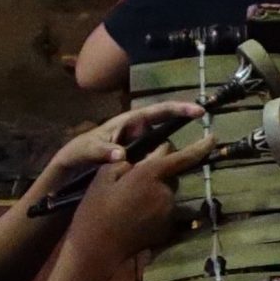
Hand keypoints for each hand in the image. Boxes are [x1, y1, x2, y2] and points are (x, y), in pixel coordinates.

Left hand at [40, 101, 203, 184]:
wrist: (72, 167)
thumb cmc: (79, 153)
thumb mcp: (88, 151)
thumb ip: (103, 151)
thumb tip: (122, 155)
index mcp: (128, 121)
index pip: (158, 111)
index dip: (179, 109)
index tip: (198, 110)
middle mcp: (137, 129)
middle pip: (167, 123)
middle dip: (185, 123)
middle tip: (207, 134)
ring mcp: (138, 143)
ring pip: (163, 142)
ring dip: (177, 147)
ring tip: (196, 153)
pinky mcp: (138, 157)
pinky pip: (157, 156)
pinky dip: (167, 160)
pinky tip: (176, 171)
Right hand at [67, 139, 209, 256]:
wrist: (98, 248)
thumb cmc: (96, 209)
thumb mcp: (105, 176)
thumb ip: (127, 163)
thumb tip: (139, 161)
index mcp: (150, 174)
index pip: (183, 157)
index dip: (200, 147)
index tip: (213, 138)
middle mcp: (165, 192)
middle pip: (171, 175)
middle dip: (159, 173)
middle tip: (135, 182)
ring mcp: (168, 212)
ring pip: (167, 194)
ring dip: (156, 192)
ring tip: (132, 203)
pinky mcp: (167, 229)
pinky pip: (165, 211)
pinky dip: (155, 210)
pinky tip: (137, 217)